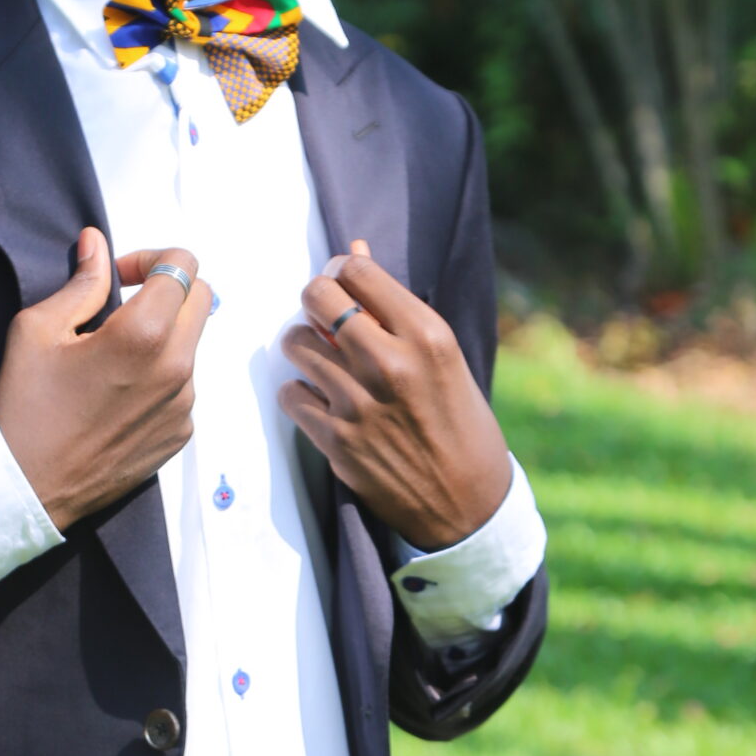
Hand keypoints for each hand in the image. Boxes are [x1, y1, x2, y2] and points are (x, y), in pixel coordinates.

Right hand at [0, 229, 211, 529]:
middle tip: (123, 307)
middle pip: (203, 300)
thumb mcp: (37, 330)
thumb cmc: (25, 407)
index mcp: (143, 335)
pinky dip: (158, 379)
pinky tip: (116, 396)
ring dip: (162, 338)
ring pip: (190, 346)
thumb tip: (98, 245)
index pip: (183, 266)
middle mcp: (176, 368)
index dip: (151, 259)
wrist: (26, 488)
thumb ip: (81, 283)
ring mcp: (183, 406)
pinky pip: (182, 387)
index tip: (119, 279)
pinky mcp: (179, 434)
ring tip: (113, 361)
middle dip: (168, 291)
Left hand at [277, 240, 510, 549]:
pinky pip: (289, 394)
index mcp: (426, 335)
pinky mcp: (336, 440)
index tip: (344, 287)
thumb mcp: (442, 356)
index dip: (342, 271)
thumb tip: (353, 251)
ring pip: (295, 343)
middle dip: (316, 300)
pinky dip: (300, 394)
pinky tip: (322, 400)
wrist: (466, 504)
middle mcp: (390, 364)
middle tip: (325, 318)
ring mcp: (358, 404)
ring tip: (324, 361)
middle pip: (317, 296)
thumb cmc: (459, 422)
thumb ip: (393, 307)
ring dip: (304, 347)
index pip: (356, 270)